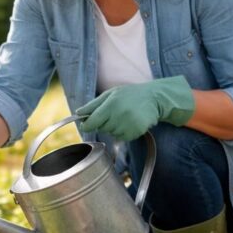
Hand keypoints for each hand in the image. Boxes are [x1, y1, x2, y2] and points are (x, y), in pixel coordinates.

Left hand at [76, 76, 194, 141]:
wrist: (154, 98)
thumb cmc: (129, 95)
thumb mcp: (110, 94)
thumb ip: (93, 105)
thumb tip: (78, 113)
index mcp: (110, 104)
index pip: (92, 122)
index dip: (87, 125)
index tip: (86, 125)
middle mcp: (119, 115)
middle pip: (101, 128)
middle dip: (104, 123)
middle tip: (114, 113)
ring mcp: (128, 125)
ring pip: (111, 133)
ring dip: (115, 127)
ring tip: (124, 116)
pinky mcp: (135, 132)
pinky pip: (122, 137)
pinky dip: (124, 132)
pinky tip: (130, 122)